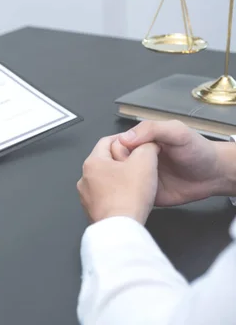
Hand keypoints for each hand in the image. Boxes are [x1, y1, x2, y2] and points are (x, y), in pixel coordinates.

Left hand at [78, 135, 159, 223]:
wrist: (121, 228)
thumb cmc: (129, 197)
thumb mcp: (145, 162)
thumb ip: (147, 147)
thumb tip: (148, 144)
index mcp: (92, 163)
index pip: (107, 141)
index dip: (125, 139)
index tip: (137, 143)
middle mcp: (85, 178)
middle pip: (106, 160)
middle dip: (123, 160)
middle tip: (140, 163)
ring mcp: (87, 196)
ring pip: (106, 179)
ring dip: (120, 178)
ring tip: (136, 182)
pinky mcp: (93, 210)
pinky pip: (106, 196)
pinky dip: (117, 194)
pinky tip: (129, 198)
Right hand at [112, 120, 235, 205]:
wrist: (213, 176)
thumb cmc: (197, 150)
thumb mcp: (177, 132)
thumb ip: (152, 129)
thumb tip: (124, 139)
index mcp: (140, 141)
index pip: (116, 144)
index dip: (116, 150)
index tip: (124, 156)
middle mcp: (136, 158)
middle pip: (113, 162)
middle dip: (115, 168)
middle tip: (127, 173)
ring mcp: (139, 176)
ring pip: (118, 180)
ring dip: (117, 184)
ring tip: (125, 187)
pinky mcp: (144, 193)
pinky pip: (129, 195)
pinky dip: (126, 196)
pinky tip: (127, 197)